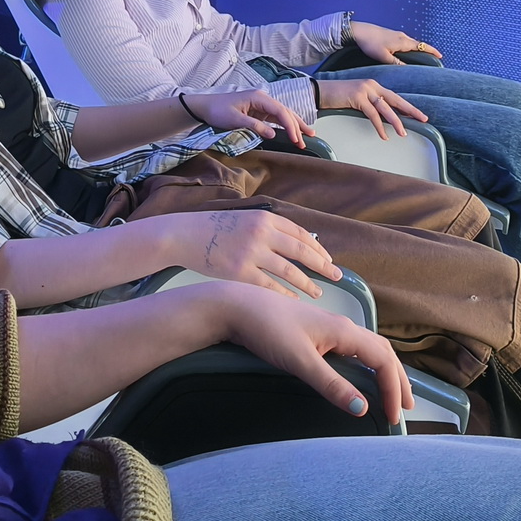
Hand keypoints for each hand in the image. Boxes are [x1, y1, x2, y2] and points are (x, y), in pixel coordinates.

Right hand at [157, 211, 341, 297]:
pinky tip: (294, 302)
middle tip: (337, 277)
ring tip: (318, 293)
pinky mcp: (240, 273)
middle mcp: (261, 234)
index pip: (301, 234)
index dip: (318, 249)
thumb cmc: (214, 228)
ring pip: (289, 272)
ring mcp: (251, 254)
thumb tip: (296, 242)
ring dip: (307, 284)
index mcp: (265, 219)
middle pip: (301, 252)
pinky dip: (285, 295)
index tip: (329, 260)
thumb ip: (268, 229)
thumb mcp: (244, 219)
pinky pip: (270, 287)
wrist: (184, 234)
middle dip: (322, 266)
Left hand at [185, 88, 310, 147]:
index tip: (296, 139)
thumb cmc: (217, 111)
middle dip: (297, 126)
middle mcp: (263, 99)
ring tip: (308, 135)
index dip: (290, 126)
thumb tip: (273, 135)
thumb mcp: (234, 120)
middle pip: (285, 111)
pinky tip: (292, 131)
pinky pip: (275, 118)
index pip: (280, 111)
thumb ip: (254, 126)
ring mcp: (261, 104)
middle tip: (307, 140)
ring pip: (282, 114)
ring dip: (294, 125)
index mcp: (259, 97)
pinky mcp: (258, 111)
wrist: (204, 106)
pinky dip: (285, 125)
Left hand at [210, 284, 413, 423]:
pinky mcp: (316, 332)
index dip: (393, 389)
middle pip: (382, 352)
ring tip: (393, 392)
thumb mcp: (300, 362)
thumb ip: (332, 385)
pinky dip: (367, 364)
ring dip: (385, 370)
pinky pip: (354, 348)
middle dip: (398, 379)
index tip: (394, 417)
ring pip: (369, 348)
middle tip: (407, 407)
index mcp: (344, 331)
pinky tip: (361, 374)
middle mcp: (342, 327)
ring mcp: (330, 328)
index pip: (382, 360)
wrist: (237, 307)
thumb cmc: (268, 330)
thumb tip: (363, 408)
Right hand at [313, 76, 428, 139]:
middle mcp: (372, 86)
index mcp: (374, 86)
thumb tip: (383, 118)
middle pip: (396, 100)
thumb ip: (370, 105)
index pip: (395, 97)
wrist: (320, 91)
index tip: (420, 115)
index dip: (408, 107)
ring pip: (385, 108)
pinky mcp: (357, 97)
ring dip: (396, 121)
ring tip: (403, 133)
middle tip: (423, 119)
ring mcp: (365, 90)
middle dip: (410, 110)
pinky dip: (379, 126)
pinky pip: (372, 114)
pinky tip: (384, 135)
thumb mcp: (358, 99)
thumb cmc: (338, 97)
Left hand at [349, 21, 442, 64]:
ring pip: (411, 42)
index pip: (422, 46)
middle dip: (426, 50)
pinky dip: (410, 46)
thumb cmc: (371, 43)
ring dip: (418, 48)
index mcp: (403, 41)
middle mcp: (402, 36)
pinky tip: (405, 52)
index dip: (432, 51)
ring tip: (421, 57)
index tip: (440, 56)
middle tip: (433, 58)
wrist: (360, 31)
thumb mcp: (384, 57)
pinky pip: (404, 41)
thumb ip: (397, 63)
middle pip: (418, 44)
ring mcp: (397, 34)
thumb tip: (408, 69)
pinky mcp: (391, 34)